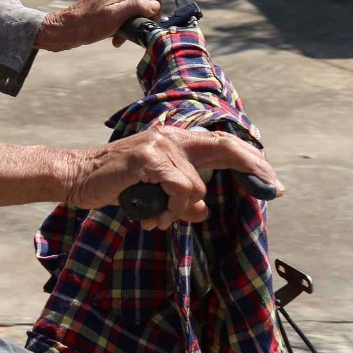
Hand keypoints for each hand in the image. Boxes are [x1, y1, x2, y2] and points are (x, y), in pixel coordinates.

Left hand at [36, 0, 174, 51]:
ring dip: (135, 20)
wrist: (64, 29)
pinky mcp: (102, 3)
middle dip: (149, 11)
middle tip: (144, 28)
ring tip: (125, 37)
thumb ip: (138, 5)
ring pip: (133, 4)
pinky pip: (121, 9)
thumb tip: (154, 4)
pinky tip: (116, 37)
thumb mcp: (118, 15)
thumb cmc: (89, 23)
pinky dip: (124, 22)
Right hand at [58, 124, 283, 229]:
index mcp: (173, 139)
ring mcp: (159, 145)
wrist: (77, 178)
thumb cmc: (116, 185)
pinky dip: (170, 209)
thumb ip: (181, 195)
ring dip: (179, 211)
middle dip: (253, 167)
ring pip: (196, 187)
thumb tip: (202, 210)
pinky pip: (180, 190)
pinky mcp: (148, 159)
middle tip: (276, 187)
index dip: (249, 158)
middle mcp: (169, 136)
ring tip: (156, 216)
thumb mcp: (154, 191)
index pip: (220, 143)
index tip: (271, 179)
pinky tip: (150, 215)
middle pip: (224, 147)